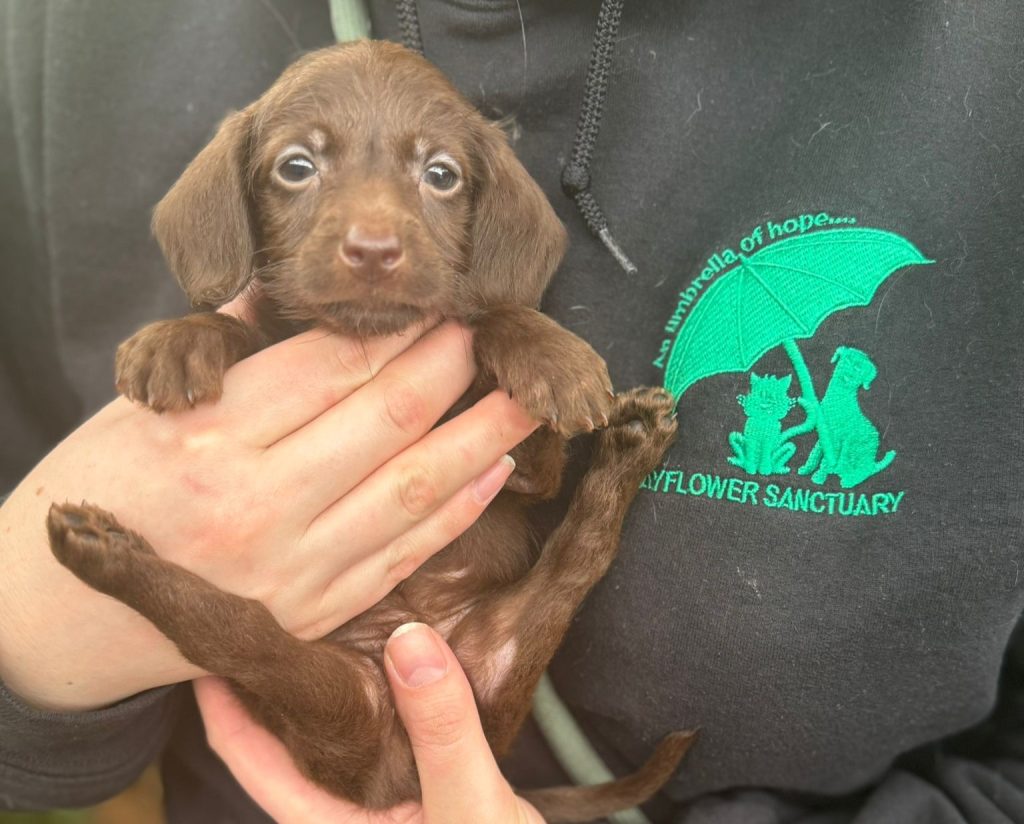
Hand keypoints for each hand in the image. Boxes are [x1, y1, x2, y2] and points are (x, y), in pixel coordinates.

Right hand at [0, 321, 535, 710]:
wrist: (64, 618)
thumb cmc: (98, 493)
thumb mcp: (142, 404)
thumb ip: (228, 350)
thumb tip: (286, 291)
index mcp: (209, 434)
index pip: (332, 366)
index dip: (398, 331)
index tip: (437, 307)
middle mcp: (258, 502)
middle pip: (388, 418)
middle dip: (453, 367)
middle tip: (489, 334)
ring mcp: (292, 566)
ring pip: (415, 488)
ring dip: (484, 436)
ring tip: (528, 399)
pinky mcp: (314, 610)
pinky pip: (405, 552)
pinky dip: (458, 509)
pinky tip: (496, 469)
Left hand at [195, 622, 543, 823]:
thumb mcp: (470, 808)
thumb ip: (441, 732)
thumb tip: (407, 642)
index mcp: (328, 823)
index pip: (249, 754)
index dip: (221, 696)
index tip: (211, 635)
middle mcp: (343, 807)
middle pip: (282, 735)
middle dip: (271, 675)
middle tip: (267, 603)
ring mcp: (378, 797)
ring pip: (334, 727)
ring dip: (325, 678)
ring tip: (320, 615)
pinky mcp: (416, 782)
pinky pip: (381, 725)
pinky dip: (376, 686)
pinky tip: (387, 653)